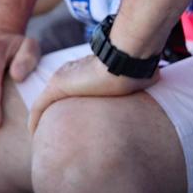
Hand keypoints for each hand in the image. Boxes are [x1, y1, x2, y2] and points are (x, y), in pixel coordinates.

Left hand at [26, 48, 155, 135]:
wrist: (125, 57)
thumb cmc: (134, 67)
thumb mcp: (138, 76)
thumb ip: (138, 79)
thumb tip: (158, 79)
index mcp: (89, 71)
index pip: (75, 88)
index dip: (71, 104)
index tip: (73, 120)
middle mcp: (73, 73)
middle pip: (56, 96)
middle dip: (53, 113)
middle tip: (55, 132)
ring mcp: (64, 78)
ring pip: (47, 102)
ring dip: (44, 118)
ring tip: (43, 136)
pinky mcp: (58, 87)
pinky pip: (39, 108)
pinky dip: (35, 121)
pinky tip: (33, 133)